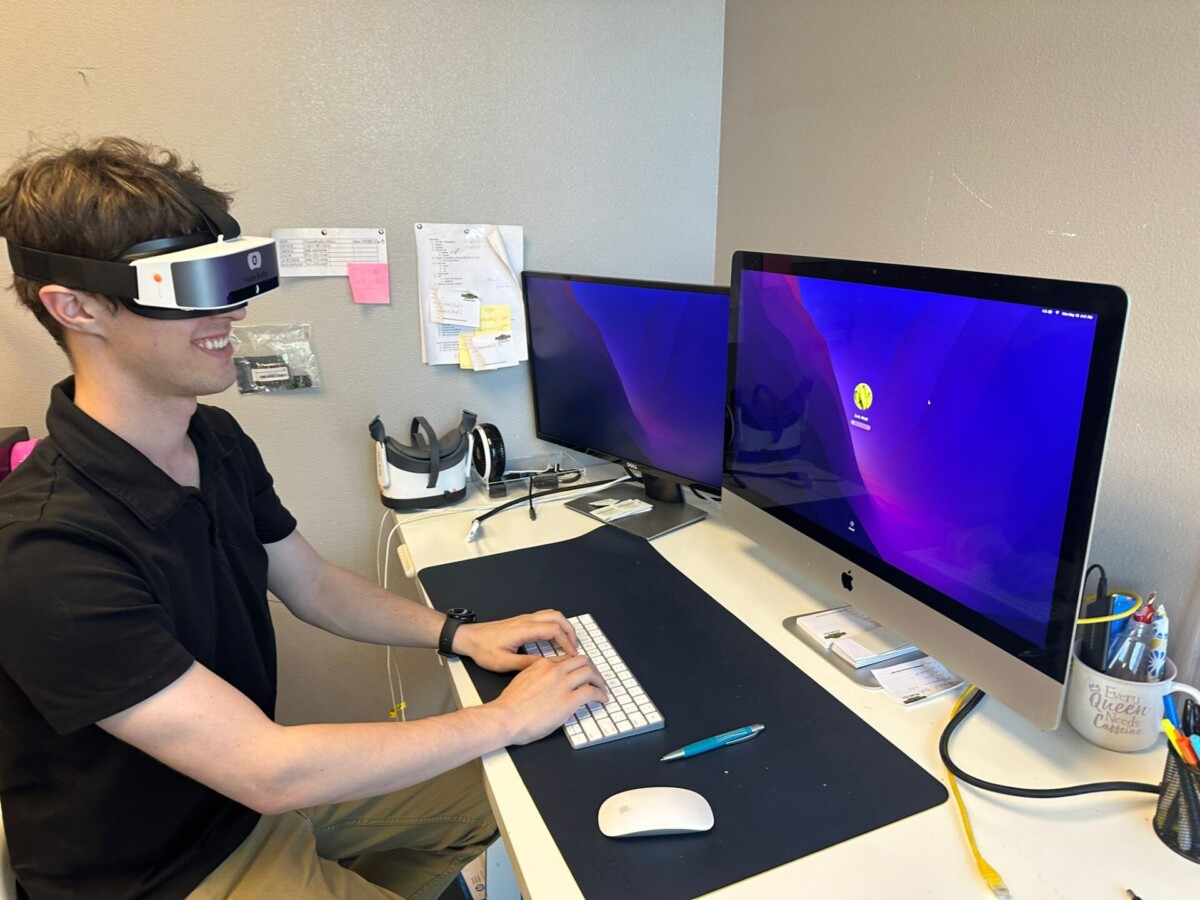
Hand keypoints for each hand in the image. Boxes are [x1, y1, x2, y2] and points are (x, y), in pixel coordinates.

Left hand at [454, 609, 580, 672]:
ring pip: (552, 614)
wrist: (468, 637)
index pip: (553, 630)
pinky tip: (555, 637)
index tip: (572, 655)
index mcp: (523, 629)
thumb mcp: (503, 663)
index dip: (566, 642)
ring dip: (564, 626)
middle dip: (570, 632)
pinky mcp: (522, 620)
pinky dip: (556, 624)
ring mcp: (524, 618)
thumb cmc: (482, 649)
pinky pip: (545, 617)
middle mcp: (526, 620)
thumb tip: (545, 665)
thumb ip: (525, 663)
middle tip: (575, 647)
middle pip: (557, 617)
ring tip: (568, 642)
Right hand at [492, 654, 607, 745]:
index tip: (579, 672)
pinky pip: (591, 692)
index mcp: (541, 665)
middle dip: (591, 668)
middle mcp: (554, 670)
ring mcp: (562, 684)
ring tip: (601, 688)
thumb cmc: (509, 706)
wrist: (505, 718)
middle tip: (595, 678)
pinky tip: (602, 699)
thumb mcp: (522, 681)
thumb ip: (536, 677)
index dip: (576, 665)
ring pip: (590, 672)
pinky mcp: (568, 700)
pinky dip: (600, 694)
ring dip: (599, 680)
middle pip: (581, 661)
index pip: (566, 659)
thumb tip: (545, 684)